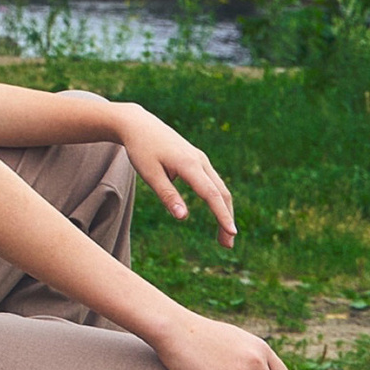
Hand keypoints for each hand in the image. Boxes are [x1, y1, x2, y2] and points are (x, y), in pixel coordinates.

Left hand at [111, 100, 237, 247]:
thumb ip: (167, 195)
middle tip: (227, 245)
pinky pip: (213, 182)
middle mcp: (200, 160)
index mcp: (188, 164)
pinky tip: (217, 212)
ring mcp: (200, 159)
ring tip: (223, 236)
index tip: (231, 232)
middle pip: (221, 193)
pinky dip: (218, 200)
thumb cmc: (141, 149)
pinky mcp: (197, 159)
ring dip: (224, 211)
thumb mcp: (149, 174)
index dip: (222, 214)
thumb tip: (184, 217)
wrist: (138, 124)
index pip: (211, 194)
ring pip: (220, 188)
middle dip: (227, 218)